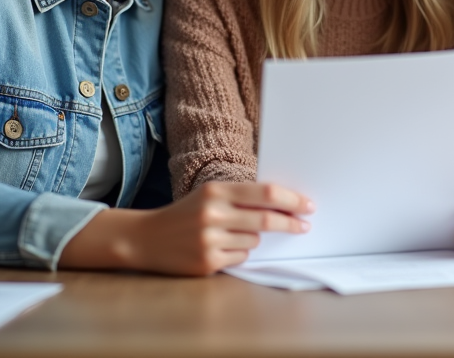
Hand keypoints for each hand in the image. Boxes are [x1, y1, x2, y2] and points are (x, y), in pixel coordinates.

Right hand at [61, 182, 313, 275]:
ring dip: (253, 238)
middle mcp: (213, 213)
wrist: (145, 239)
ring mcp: (210, 240)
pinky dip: (238, 252)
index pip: (265, 192)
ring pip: (254, 240)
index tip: (308, 205)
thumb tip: (282, 203)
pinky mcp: (208, 262)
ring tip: (230, 234)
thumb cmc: (184, 214)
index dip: (291, 200)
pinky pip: (241, 257)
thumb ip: (241, 197)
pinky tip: (220, 247)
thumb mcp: (209, 195)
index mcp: (216, 190)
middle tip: (304, 225)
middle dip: (290, 222)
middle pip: (266, 219)